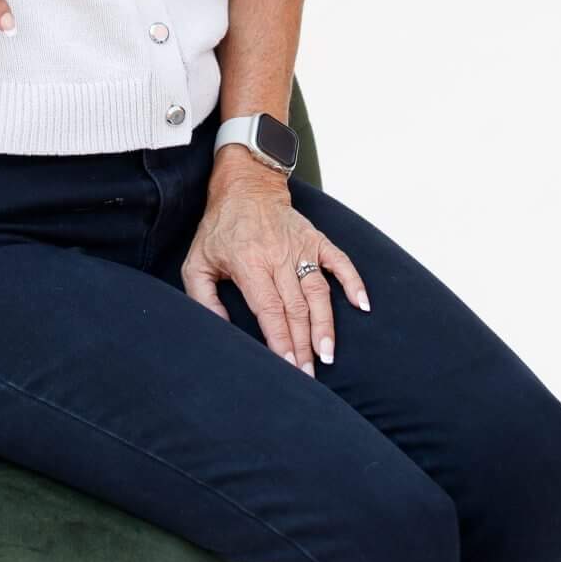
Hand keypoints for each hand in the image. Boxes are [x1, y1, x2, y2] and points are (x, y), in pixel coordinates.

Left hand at [181, 159, 369, 376]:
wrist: (245, 187)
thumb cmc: (219, 229)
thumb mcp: (197, 263)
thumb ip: (203, 298)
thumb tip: (220, 329)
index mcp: (249, 264)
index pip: (269, 310)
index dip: (281, 340)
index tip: (289, 365)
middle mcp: (278, 257)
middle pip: (296, 308)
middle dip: (304, 344)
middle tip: (310, 374)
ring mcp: (301, 248)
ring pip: (318, 293)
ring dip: (326, 324)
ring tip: (328, 352)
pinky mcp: (316, 240)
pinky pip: (340, 262)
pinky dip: (354, 282)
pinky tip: (363, 305)